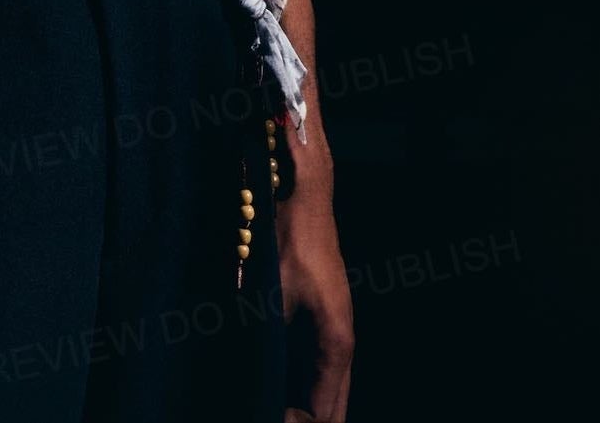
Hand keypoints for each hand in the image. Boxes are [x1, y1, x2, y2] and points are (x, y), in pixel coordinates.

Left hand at [276, 183, 354, 422]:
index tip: (274, 420)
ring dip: (309, 407)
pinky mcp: (325, 321)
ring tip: (277, 412)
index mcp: (336, 344)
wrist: (305, 198)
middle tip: (275, 419)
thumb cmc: (291, 240)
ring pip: (331, 390)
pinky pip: (322, 370)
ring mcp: (336, 332)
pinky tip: (282, 392)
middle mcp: (342, 345)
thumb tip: (257, 374)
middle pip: (335, 408)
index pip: (326, 411)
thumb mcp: (273, 290)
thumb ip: (269, 334)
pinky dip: (308, 389)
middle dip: (309, 422)